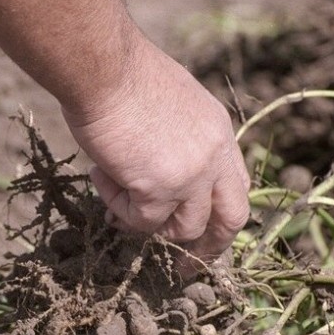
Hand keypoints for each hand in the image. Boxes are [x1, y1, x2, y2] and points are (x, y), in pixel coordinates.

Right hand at [63, 38, 249, 269]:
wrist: (102, 68)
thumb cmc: (120, 75)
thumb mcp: (167, 104)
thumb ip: (175, 137)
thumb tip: (152, 168)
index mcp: (219, 131)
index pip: (235, 185)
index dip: (216, 211)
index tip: (197, 228)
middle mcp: (215, 156)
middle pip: (231, 218)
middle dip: (209, 247)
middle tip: (184, 266)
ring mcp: (191, 175)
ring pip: (183, 229)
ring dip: (146, 223)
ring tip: (112, 192)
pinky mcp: (159, 189)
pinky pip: (141, 221)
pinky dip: (117, 208)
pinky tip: (98, 174)